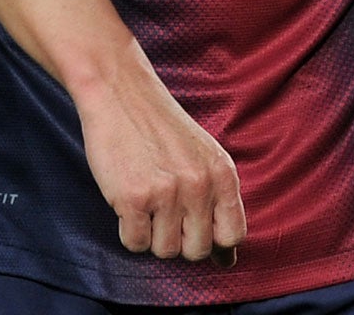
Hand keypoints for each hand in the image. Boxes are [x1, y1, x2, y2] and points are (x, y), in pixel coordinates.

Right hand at [70, 50, 246, 264]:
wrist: (120, 91)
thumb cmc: (160, 128)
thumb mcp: (203, 157)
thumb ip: (218, 203)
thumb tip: (227, 262)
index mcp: (223, 173)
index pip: (233, 235)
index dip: (214, 241)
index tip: (195, 229)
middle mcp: (200, 185)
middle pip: (197, 251)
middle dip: (178, 240)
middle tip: (163, 211)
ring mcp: (168, 193)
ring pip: (164, 251)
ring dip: (151, 235)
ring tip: (146, 200)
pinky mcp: (134, 198)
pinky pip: (134, 244)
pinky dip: (128, 230)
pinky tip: (127, 201)